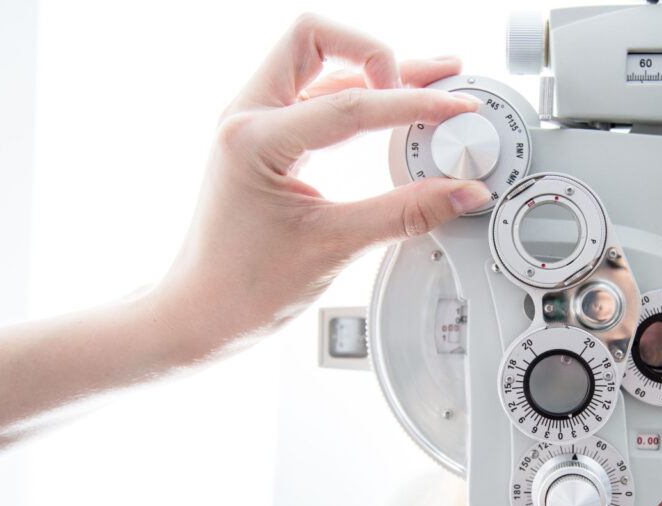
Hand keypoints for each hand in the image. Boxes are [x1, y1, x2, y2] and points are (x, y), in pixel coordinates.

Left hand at [148, 14, 490, 360]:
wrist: (202, 311)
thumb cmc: (243, 286)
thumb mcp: (334, 245)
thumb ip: (405, 213)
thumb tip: (459, 192)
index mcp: (253, 140)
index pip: (348, 103)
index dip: (411, 104)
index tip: (453, 111)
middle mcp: (247, 117)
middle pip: (316, 38)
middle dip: (377, 52)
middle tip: (425, 85)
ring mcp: (254, 124)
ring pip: (319, 62)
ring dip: (374, 67)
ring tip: (431, 78)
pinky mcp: (267, 139)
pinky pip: (316, 95)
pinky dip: (359, 96)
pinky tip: (394, 109)